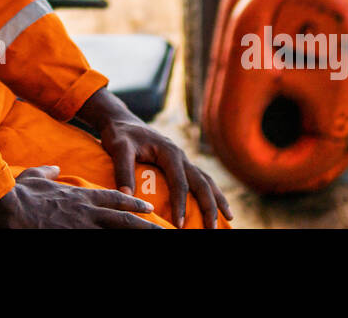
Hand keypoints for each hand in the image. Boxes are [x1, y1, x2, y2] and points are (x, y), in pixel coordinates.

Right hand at [0, 166, 162, 228]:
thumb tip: (55, 168)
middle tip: (162, 227)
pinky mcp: (74, 237)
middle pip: (123, 218)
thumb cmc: (21, 192)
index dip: (132, 202)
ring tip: (155, 236)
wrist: (11, 207)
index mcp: (81, 195)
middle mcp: (87, 211)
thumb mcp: (36, 176)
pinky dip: (114, 244)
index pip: (113, 197)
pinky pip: (99, 243)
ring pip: (116, 232)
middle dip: (145, 223)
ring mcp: (82, 226)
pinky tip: (125, 249)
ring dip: (135, 234)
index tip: (148, 207)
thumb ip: (49, 171)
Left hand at [76, 87, 232, 228]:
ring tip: (228, 217)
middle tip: (212, 228)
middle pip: (201, 182)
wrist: (121, 121)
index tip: (179, 224)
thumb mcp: (119, 149)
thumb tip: (126, 195)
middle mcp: (180, 155)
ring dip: (217, 198)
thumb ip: (123, 170)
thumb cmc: (120, 134)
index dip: (181, 204)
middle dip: (209, 206)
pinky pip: (199, 178)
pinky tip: (216, 204)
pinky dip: (210, 191)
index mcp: (169, 152)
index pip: (179, 182)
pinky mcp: (179, 163)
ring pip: (205, 179)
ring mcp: (182, 159)